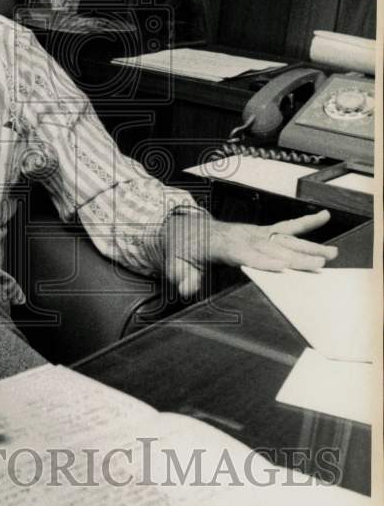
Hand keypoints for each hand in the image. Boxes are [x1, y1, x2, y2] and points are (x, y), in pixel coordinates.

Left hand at [163, 208, 337, 298]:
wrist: (182, 228)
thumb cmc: (181, 248)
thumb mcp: (174, 263)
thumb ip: (182, 276)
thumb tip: (187, 288)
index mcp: (223, 245)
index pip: (247, 254)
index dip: (265, 260)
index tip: (284, 267)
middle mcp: (242, 236)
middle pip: (273, 248)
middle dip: (296, 257)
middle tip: (320, 264)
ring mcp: (253, 232)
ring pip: (284, 239)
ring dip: (308, 246)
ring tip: (332, 253)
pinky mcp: (260, 232)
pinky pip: (285, 227)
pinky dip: (306, 222)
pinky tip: (324, 217)